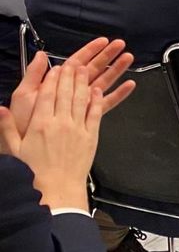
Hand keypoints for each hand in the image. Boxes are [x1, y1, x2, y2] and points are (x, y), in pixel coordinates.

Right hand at [0, 63, 103, 210]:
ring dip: (83, 82)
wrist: (57, 189)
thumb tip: (0, 108)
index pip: (46, 95)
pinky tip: (97, 90)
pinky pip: (95, 113)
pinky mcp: (91, 136)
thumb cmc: (32, 171)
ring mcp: (77, 128)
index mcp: (40, 124)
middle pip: (65, 92)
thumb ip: (7, 127)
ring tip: (85, 68)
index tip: (55, 67)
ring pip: (80, 99)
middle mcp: (60, 122)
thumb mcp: (14, 150)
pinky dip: (96, 100)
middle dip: (69, 75)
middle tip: (72, 62)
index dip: (51, 79)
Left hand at [7, 40, 135, 138]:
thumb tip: (41, 55)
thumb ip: (33, 75)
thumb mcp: (23, 96)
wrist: (28, 156)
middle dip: (106, 55)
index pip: (75, 62)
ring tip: (128, 58)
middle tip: (120, 43)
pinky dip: (118, 94)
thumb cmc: (22, 125)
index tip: (102, 41)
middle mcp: (70, 94)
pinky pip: (106, 103)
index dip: (89, 50)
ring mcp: (80, 106)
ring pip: (102, 83)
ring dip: (115, 70)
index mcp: (56, 85)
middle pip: (92, 70)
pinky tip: (129, 85)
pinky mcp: (88, 118)